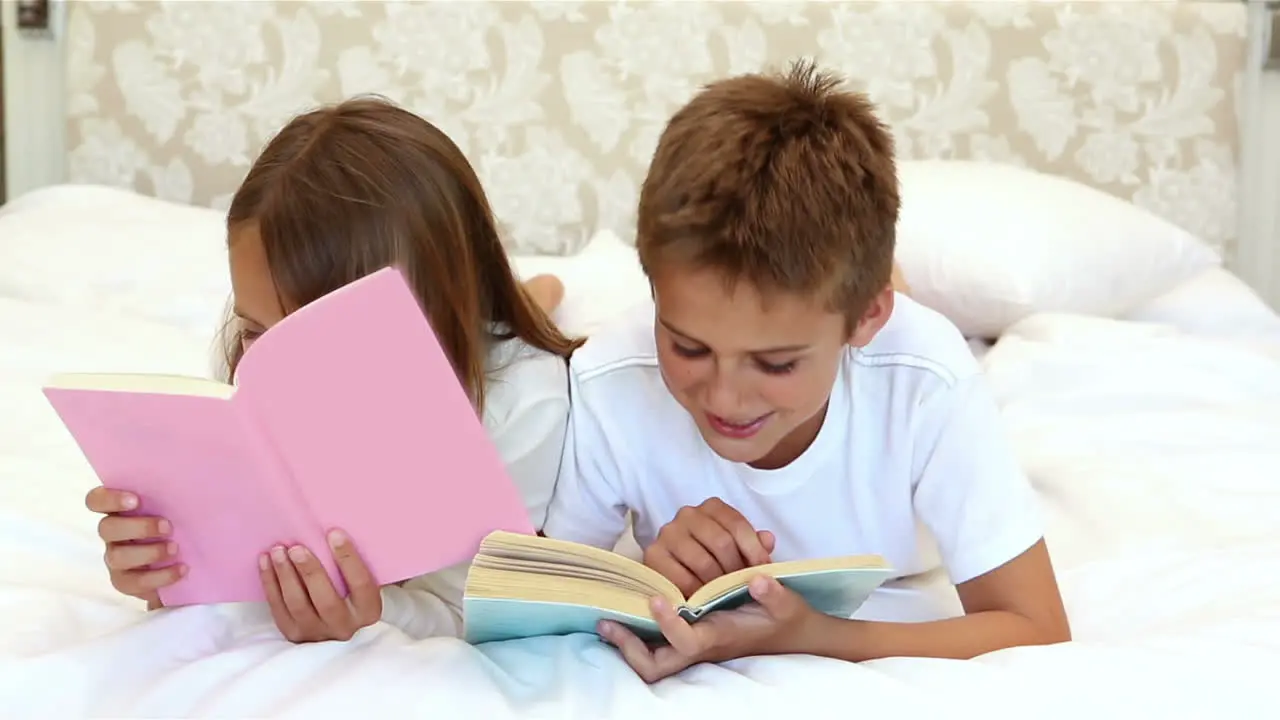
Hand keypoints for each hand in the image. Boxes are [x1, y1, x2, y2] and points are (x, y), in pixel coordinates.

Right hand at [85, 487, 184, 607]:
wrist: (185, 561)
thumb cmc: (178, 525)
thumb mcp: (177, 508)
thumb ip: (175, 494)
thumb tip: (193, 477)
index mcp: (119, 510)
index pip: (96, 500)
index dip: (109, 499)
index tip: (136, 500)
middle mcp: (112, 534)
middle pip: (106, 528)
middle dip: (138, 527)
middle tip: (167, 527)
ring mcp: (116, 558)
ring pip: (117, 557)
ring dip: (149, 553)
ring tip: (174, 549)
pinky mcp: (125, 581)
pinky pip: (135, 582)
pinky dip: (161, 576)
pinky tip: (181, 569)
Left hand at [260, 529, 381, 642]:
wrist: (335, 629)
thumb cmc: (352, 595)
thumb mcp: (363, 587)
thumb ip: (355, 567)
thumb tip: (338, 532)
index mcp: (367, 611)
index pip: (361, 584)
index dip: (348, 558)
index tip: (334, 533)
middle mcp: (344, 626)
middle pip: (326, 600)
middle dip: (309, 572)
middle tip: (296, 548)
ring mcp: (317, 633)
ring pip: (298, 605)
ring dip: (285, 576)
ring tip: (278, 551)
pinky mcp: (294, 635)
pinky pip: (278, 608)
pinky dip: (270, 584)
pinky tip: (266, 562)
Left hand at [598, 574, 819, 682]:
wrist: (796, 636)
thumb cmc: (787, 619)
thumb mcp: (787, 603)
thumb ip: (773, 593)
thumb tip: (758, 579)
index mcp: (721, 637)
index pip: (688, 642)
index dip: (669, 625)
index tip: (657, 599)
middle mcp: (704, 646)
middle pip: (657, 667)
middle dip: (630, 649)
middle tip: (607, 622)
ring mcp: (696, 647)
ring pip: (653, 662)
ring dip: (628, 645)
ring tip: (607, 621)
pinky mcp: (694, 640)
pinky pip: (659, 649)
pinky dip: (640, 638)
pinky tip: (628, 617)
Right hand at [643, 497, 775, 596]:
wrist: (680, 576)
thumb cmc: (716, 561)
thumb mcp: (740, 552)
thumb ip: (755, 546)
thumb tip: (767, 539)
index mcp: (712, 507)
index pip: (737, 525)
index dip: (754, 550)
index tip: (763, 570)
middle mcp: (687, 514)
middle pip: (721, 542)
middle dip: (736, 570)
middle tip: (742, 588)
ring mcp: (668, 533)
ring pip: (703, 561)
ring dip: (718, 584)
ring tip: (726, 596)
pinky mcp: (653, 555)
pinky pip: (682, 578)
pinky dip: (697, 592)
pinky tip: (705, 600)